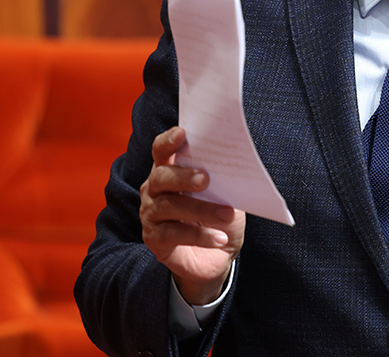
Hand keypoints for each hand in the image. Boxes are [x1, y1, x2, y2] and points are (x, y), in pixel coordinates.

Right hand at [140, 126, 245, 304]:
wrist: (217, 255)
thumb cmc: (219, 215)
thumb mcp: (225, 194)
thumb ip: (223, 179)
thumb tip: (237, 166)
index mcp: (170, 170)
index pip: (161, 151)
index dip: (169, 141)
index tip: (183, 133)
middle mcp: (154, 189)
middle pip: (161, 177)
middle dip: (183, 176)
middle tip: (206, 179)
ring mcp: (151, 214)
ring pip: (169, 206)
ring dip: (200, 209)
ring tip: (226, 214)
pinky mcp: (155, 239)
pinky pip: (174, 234)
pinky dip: (199, 235)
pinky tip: (219, 238)